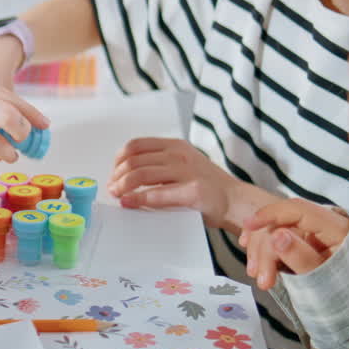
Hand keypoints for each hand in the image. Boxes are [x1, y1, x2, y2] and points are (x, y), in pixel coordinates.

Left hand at [111, 137, 276, 229]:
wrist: (236, 200)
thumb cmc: (206, 186)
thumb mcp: (182, 165)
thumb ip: (159, 165)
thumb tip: (124, 177)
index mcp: (175, 145)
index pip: (135, 145)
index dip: (118, 160)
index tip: (113, 174)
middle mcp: (179, 154)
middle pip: (135, 161)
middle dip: (117, 176)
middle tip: (112, 189)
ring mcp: (187, 171)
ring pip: (142, 174)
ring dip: (123, 186)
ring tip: (117, 195)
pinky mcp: (193, 191)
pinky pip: (158, 194)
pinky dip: (138, 199)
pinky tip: (128, 202)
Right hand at [239, 198, 348, 289]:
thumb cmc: (348, 290)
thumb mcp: (325, 278)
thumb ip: (302, 257)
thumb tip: (277, 236)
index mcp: (336, 227)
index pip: (297, 209)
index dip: (270, 214)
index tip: (248, 224)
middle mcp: (322, 223)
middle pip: (282, 222)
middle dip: (265, 247)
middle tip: (259, 277)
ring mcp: (312, 231)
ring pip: (275, 229)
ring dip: (261, 251)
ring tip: (258, 276)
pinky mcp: (303, 239)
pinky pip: (277, 237)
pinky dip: (264, 249)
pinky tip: (255, 260)